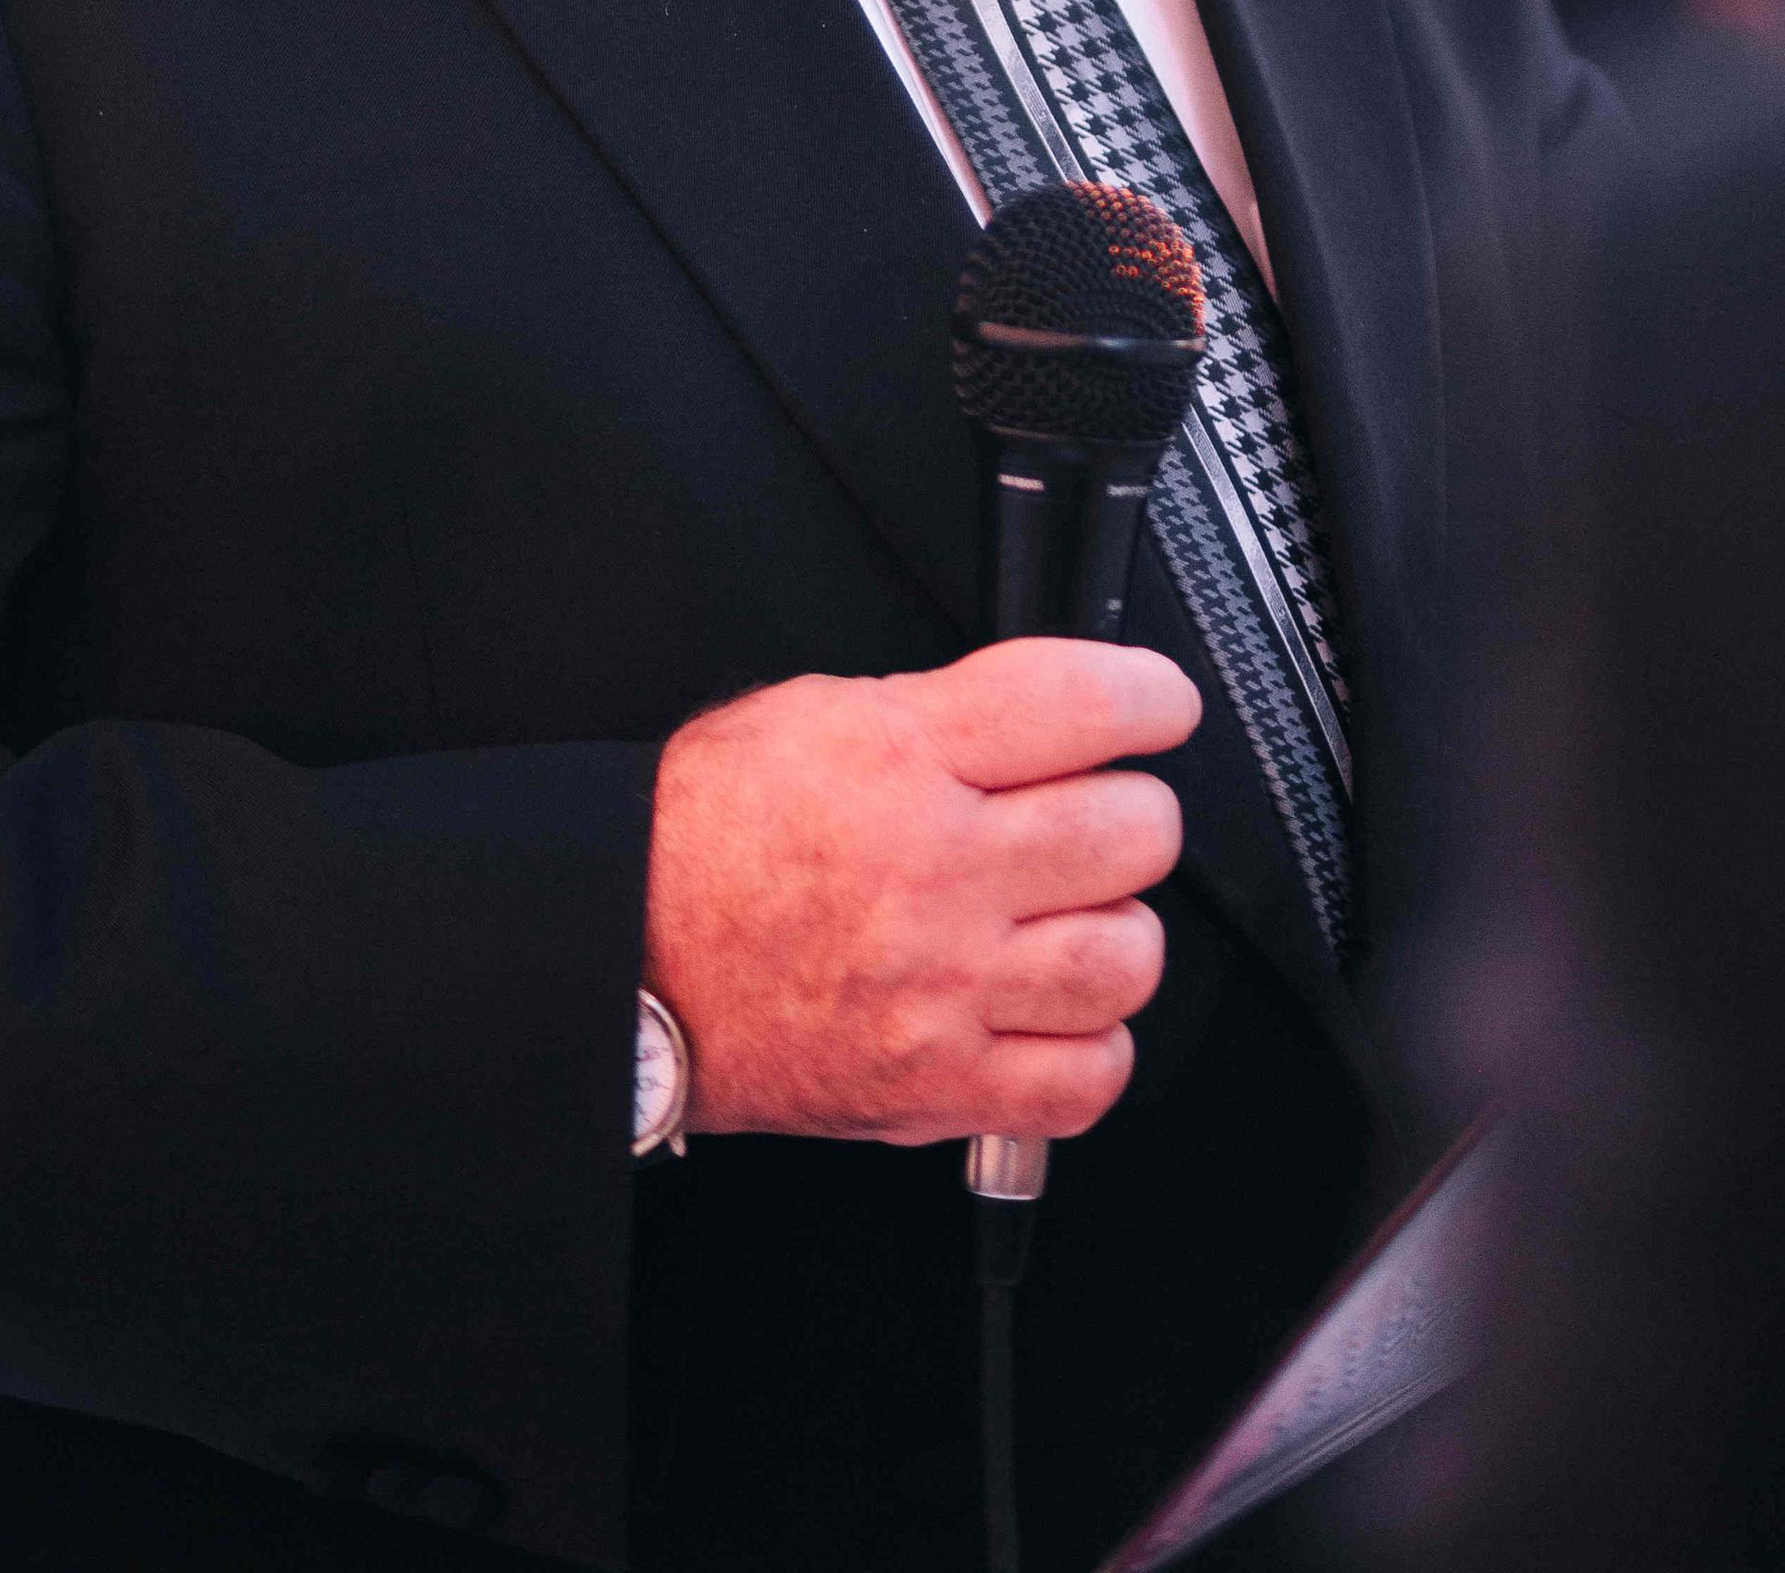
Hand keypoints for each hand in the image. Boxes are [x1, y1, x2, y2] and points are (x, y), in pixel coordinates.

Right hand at [643, 639, 1197, 1146]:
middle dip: (1131, 815)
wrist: (626, 954)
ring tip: (1070, 921)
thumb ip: (946, 713)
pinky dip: (1090, 1048)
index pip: (1086, 704)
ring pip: (1125, 959)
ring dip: (1115, 934)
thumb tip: (1054, 718)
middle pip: (1131, 832)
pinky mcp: (937, 1085)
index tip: (1158, 708)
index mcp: (902, 755)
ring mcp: (942, 986)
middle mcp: (935, 870)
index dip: (1152, 698)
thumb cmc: (708, 834)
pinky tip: (1052, 1014)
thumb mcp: (816, 714)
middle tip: (1094, 819)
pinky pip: (1084, 1080)